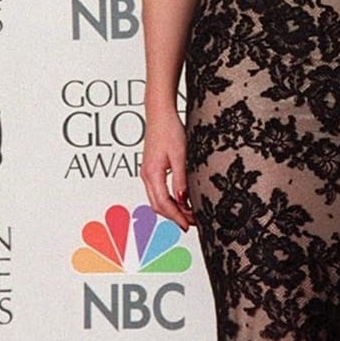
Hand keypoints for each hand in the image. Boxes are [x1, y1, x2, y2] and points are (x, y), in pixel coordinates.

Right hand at [142, 107, 193, 230]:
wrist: (160, 114)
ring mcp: (147, 173)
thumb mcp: (180, 156)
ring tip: (190, 214)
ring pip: (157, 199)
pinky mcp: (151, 169)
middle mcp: (146, 176)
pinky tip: (182, 200)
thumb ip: (181, 179)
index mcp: (152, 174)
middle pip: (158, 205)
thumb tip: (183, 200)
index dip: (176, 217)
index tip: (188, 226)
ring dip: (172, 209)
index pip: (163, 204)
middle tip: (193, 223)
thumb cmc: (170, 130)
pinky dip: (169, 200)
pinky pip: (158, 191)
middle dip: (175, 216)